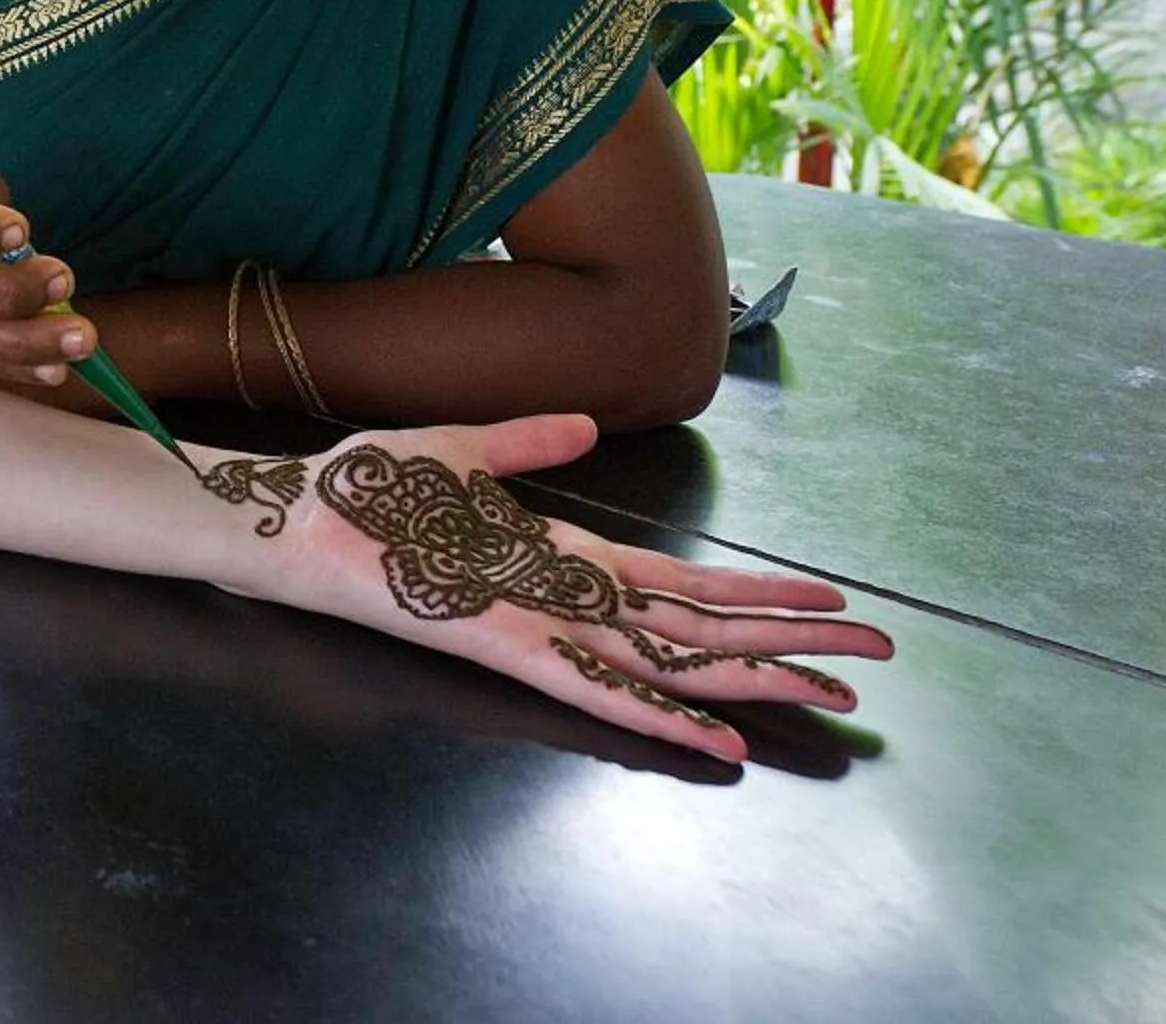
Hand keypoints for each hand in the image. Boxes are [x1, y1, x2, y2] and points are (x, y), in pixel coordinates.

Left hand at [201, 413, 892, 761]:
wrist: (293, 518)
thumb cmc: (364, 490)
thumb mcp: (458, 450)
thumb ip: (527, 442)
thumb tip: (583, 425)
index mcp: (560, 558)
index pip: (681, 584)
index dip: (756, 596)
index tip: (830, 601)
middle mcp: (564, 602)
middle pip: (697, 631)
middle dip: (784, 645)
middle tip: (872, 661)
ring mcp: (539, 629)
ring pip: (667, 665)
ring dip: (748, 681)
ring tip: (826, 696)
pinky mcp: (502, 646)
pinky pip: (592, 688)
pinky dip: (656, 714)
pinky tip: (717, 740)